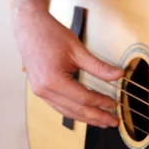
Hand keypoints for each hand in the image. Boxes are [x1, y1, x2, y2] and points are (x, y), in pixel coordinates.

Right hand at [16, 8, 123, 127]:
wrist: (29, 26)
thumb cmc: (50, 34)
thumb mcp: (78, 50)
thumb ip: (99, 67)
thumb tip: (119, 75)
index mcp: (53, 80)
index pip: (84, 98)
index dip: (101, 102)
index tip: (115, 104)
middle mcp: (44, 90)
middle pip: (76, 110)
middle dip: (97, 117)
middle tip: (113, 122)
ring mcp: (40, 92)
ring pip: (67, 112)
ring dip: (86, 118)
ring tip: (102, 121)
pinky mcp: (40, 90)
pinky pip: (59, 106)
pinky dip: (74, 112)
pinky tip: (86, 114)